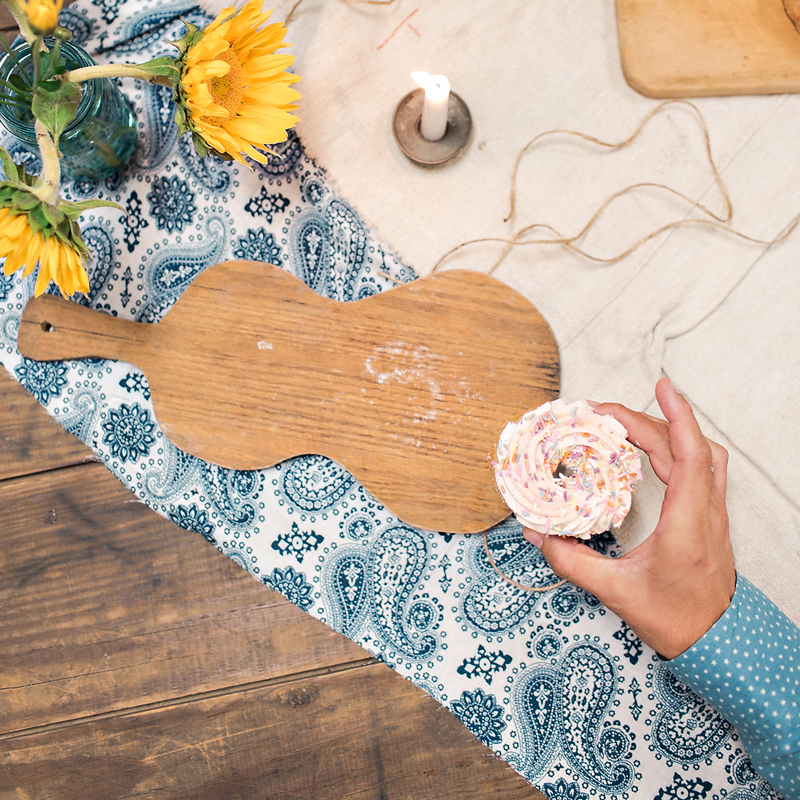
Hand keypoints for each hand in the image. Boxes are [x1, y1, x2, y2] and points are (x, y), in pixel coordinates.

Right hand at [524, 377, 735, 659]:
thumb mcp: (617, 593)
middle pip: (686, 447)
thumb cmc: (675, 620)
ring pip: (699, 454)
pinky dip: (677, 447)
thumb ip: (573, 563)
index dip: (677, 416)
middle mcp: (705, 511)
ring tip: (628, 423)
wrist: (717, 642)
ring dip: (667, 430)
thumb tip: (538, 536)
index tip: (662, 386)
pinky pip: (701, 468)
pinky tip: (654, 450)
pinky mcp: (708, 517)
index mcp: (688, 524)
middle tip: (604, 412)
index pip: (690, 455)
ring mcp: (711, 513)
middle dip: (646, 420)